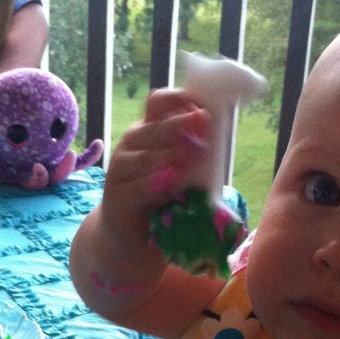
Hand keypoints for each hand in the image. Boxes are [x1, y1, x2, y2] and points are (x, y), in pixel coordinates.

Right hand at [100, 88, 210, 253]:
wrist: (133, 240)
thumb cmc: (162, 201)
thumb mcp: (182, 172)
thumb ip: (196, 153)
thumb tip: (223, 135)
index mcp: (148, 132)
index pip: (157, 104)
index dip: (176, 99)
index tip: (201, 103)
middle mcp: (131, 146)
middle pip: (153, 128)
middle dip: (180, 125)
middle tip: (204, 123)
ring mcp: (120, 171)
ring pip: (145, 158)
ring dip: (171, 154)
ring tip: (195, 152)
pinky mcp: (116, 198)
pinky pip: (136, 189)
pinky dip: (154, 184)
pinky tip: (171, 182)